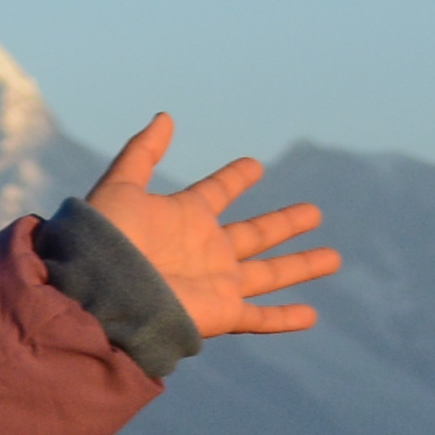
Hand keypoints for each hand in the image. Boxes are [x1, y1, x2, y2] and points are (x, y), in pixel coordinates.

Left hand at [80, 116, 339, 340]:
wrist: (101, 293)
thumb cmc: (108, 241)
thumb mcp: (121, 187)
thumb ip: (143, 153)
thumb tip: (165, 117)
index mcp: (184, 218)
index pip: (217, 192)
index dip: (235, 178)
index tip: (254, 165)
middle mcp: (205, 250)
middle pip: (255, 234)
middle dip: (284, 223)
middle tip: (314, 212)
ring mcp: (217, 282)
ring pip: (269, 273)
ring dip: (301, 265)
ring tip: (334, 257)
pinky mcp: (223, 312)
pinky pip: (261, 316)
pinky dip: (286, 317)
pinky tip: (312, 315)